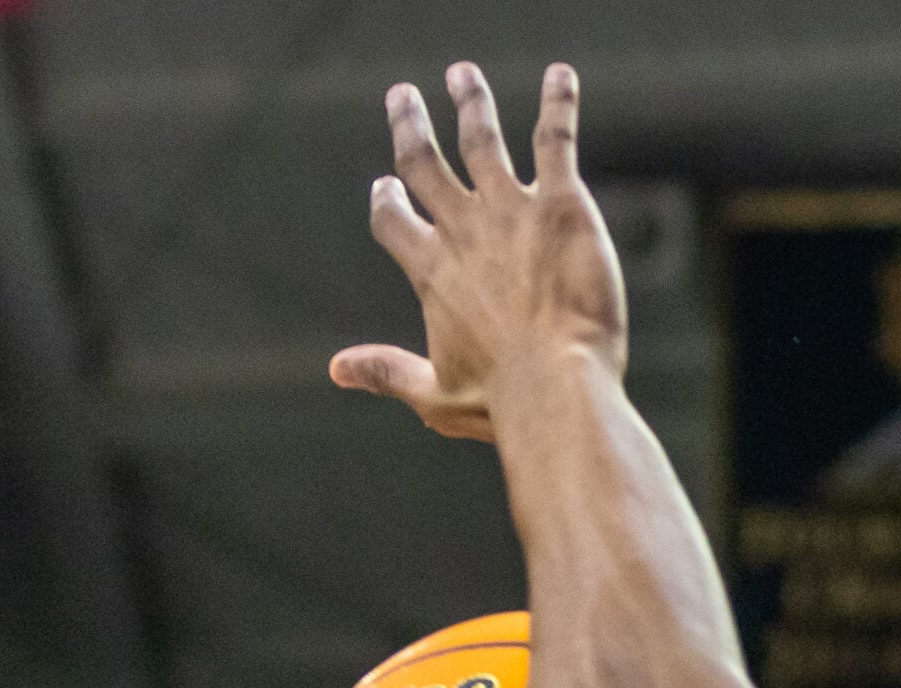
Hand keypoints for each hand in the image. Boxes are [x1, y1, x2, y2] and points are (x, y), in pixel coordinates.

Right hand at [332, 62, 626, 438]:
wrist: (557, 387)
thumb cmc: (501, 400)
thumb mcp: (434, 394)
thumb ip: (387, 371)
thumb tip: (337, 369)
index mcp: (430, 270)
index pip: (394, 220)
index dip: (387, 200)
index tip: (386, 185)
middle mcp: (463, 229)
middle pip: (424, 161)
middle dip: (411, 125)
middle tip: (403, 95)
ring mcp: (510, 210)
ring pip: (481, 137)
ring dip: (470, 100)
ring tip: (462, 74)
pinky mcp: (560, 204)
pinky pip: (555, 138)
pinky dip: (559, 104)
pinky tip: (563, 76)